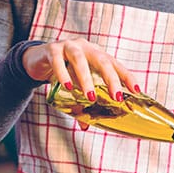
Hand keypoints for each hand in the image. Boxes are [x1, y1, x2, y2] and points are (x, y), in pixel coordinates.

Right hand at [22, 39, 140, 100]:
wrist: (36, 59)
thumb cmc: (62, 71)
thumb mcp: (74, 86)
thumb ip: (80, 103)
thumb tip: (85, 126)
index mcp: (95, 54)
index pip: (115, 64)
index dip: (126, 76)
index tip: (137, 91)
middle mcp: (85, 48)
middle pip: (102, 61)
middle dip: (111, 79)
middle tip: (116, 97)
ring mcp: (68, 46)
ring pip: (80, 60)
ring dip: (86, 79)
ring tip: (90, 97)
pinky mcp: (51, 49)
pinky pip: (58, 61)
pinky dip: (63, 74)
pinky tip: (67, 86)